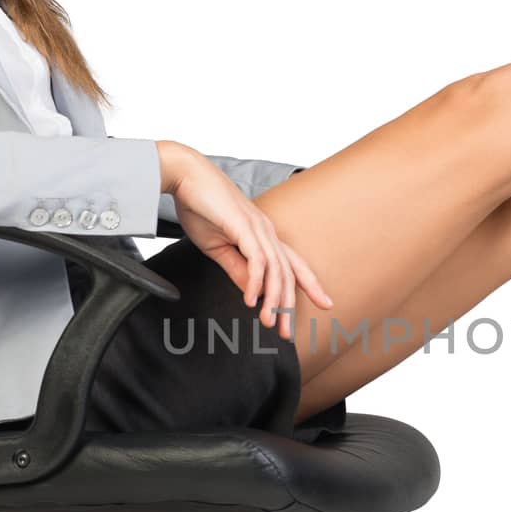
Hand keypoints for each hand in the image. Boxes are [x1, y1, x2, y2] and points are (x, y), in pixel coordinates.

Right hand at [162, 144, 332, 339]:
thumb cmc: (200, 207)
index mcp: (263, 236)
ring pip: (276, 270)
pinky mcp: (243, 226)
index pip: (293, 264)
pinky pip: (256, 260)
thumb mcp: (220, 248)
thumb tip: (252, 294)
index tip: (326, 303)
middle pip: (288, 273)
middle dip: (289, 306)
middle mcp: (266, 231)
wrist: (184, 176)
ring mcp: (257, 228)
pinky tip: (251, 301)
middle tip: (287, 335)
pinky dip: (255, 283)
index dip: (311, 284)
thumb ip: (237, 270)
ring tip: (269, 323)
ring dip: (273, 300)